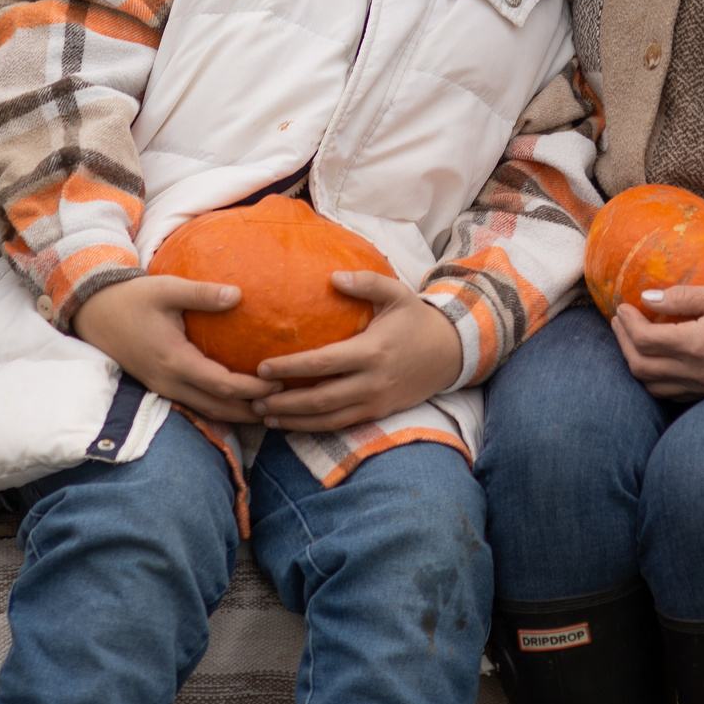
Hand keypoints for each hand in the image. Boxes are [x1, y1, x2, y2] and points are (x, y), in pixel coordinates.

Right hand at [71, 275, 272, 423]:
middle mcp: (168, 382)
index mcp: (174, 360)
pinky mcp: (159, 386)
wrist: (93, 312)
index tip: (280, 383)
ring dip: (236, 413)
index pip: (222, 385)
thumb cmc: (132, 298)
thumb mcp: (167, 289)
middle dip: (251, 410)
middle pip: (218, 408)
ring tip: (268, 409)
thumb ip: (202, 293)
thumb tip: (238, 295)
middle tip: (283, 404)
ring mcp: (162, 388)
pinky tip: (238, 400)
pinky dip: (218, 406)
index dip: (253, 389)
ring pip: (206, 410)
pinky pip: (194, 404)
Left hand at [250, 272, 465, 431]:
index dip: (291, 367)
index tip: (262, 366)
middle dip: (284, 401)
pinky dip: (313, 427)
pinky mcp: (377, 413)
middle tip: (253, 396)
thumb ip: (367, 282)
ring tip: (263, 414)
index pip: (323, 363)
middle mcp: (372, 382)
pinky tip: (290, 423)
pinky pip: (340, 425)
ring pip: (328, 419)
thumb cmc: (416, 320)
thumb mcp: (398, 293)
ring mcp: (375, 402)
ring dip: (293, 420)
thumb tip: (333, 276)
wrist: (450, 354)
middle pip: (320, 399)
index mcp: (372, 351)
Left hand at [609, 283, 703, 398]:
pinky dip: (658, 380)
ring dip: (637, 365)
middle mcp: (699, 372)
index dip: (626, 324)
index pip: (645, 341)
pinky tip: (661, 361)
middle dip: (623, 344)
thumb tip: (648, 297)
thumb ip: (684, 297)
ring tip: (634, 340)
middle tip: (620, 321)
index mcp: (699, 344)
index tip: (621, 307)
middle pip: (642, 368)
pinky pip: (675, 394)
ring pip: (655, 388)